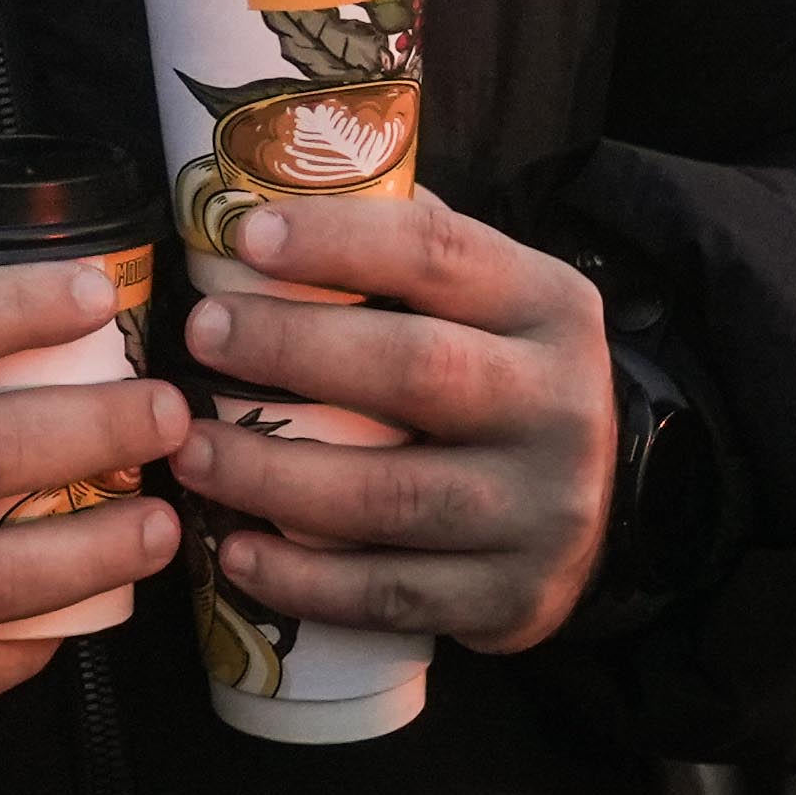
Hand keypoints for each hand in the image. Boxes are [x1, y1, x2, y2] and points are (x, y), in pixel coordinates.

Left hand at [169, 190, 615, 656]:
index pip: (442, 254)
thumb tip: (264, 196)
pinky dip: (305, 580)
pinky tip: (238, 554)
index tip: (246, 238)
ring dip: (273, 475)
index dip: (340, 243)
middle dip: (293, 349)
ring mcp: (543, 511)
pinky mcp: (514, 597)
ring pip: (392, 495)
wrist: (605, 502)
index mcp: (548, 307)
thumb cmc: (500, 376)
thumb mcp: (489, 299)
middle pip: (416, 369)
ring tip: (190, 452)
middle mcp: (559, 405)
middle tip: (201, 335)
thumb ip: (407, 251)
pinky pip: (392, 593)